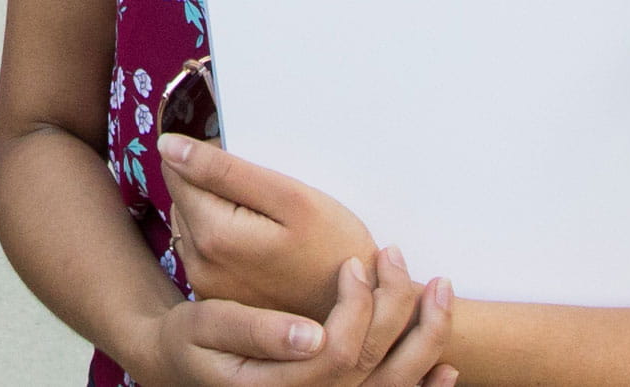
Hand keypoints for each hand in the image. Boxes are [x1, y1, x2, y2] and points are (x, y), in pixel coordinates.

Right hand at [139, 248, 456, 386]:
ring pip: (394, 384)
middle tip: (395, 255)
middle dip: (397, 306)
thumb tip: (312, 334)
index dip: (356, 307)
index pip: (339, 351)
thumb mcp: (205, 328)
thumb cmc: (192, 343)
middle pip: (376, 364)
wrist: (183, 367)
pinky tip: (446, 367)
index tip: (353, 263)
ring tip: (439, 289)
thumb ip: (254, 331)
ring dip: (426, 339)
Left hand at [165, 133, 383, 320]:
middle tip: (267, 201)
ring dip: (219, 214)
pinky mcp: (217, 299)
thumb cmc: (335, 252)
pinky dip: (227, 242)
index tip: (251, 170)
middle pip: (184, 198)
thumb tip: (168, 147)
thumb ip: (224, 170)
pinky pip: (206, 253)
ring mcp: (206, 287)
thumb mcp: (291, 199)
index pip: (176, 171)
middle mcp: (198, 266)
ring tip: (268, 226)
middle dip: (214, 187)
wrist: (357, 317)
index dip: (210, 157)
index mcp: (211, 235)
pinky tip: (263, 250)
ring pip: (193, 225)